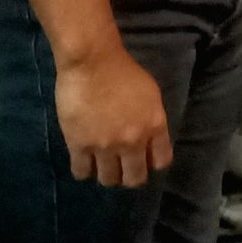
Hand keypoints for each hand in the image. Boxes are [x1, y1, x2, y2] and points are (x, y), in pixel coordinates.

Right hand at [55, 44, 170, 186]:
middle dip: (130, 176)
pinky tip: (84, 160)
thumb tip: (149, 140)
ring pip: (109, 179)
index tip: (144, 160)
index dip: (152, 164)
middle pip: (135, 178)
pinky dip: (84, 170)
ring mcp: (106, 146)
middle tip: (122, 168)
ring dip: (107, 174)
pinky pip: (82, 172)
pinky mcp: (80, 145)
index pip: (161, 161)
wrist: (92, 62)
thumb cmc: (123, 71)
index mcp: (154, 126)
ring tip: (102, 164)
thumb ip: (151, 120)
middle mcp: (133, 141)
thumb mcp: (150, 95)